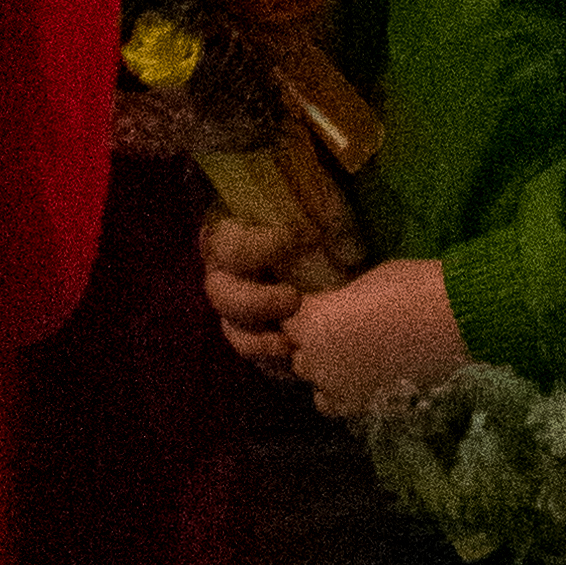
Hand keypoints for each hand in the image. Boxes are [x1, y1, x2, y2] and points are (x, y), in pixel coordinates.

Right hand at [201, 207, 317, 375]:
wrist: (324, 248)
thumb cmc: (315, 213)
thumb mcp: (323, 201)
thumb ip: (329, 214)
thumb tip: (345, 249)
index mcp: (233, 230)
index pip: (226, 242)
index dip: (255, 245)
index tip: (296, 238)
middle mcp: (227, 271)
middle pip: (220, 295)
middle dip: (254, 302)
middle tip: (293, 299)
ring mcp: (240, 308)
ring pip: (231, 332)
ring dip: (258, 342)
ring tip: (290, 344)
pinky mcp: (258, 335)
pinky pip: (252, 358)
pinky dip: (270, 363)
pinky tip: (292, 361)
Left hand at [283, 255, 469, 420]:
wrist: (453, 321)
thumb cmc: (410, 286)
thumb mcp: (365, 281)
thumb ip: (339, 301)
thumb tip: (334, 307)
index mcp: (312, 322)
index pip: (288, 320)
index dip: (303, 312)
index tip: (319, 304)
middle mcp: (317, 361)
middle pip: (298, 355)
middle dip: (312, 342)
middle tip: (338, 327)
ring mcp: (340, 390)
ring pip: (316, 385)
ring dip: (326, 371)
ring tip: (352, 355)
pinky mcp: (365, 409)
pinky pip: (340, 405)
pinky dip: (345, 394)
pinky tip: (365, 376)